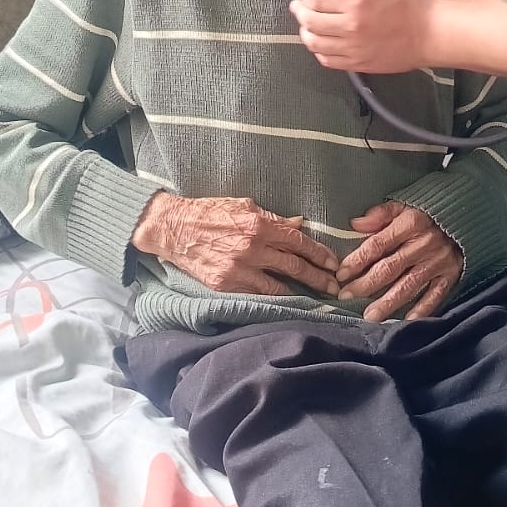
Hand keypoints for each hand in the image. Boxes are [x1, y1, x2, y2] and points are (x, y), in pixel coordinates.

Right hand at [132, 192, 339, 297]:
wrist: (172, 228)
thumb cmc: (208, 212)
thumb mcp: (242, 205)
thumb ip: (272, 217)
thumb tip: (299, 223)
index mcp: (258, 224)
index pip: (297, 241)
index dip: (319, 253)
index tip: (333, 263)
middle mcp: (251, 248)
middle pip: (293, 266)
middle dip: (317, 277)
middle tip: (334, 286)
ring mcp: (238, 269)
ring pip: (278, 285)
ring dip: (299, 292)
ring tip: (316, 297)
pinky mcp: (225, 285)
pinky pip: (256, 294)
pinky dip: (273, 297)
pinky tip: (286, 301)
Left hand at [290, 0, 432, 73]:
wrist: (429, 33)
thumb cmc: (409, 5)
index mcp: (355, 3)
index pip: (315, 0)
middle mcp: (350, 27)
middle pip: (310, 22)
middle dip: (300, 13)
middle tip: (299, 8)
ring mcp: (353, 49)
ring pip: (315, 44)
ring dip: (306, 34)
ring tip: (307, 27)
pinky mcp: (358, 64)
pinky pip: (328, 61)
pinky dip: (319, 52)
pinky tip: (320, 44)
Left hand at [336, 201, 462, 321]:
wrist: (469, 214)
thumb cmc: (430, 211)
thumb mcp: (405, 203)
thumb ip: (381, 214)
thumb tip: (355, 224)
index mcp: (410, 224)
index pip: (377, 245)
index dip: (358, 260)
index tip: (341, 274)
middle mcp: (423, 245)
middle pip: (389, 268)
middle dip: (366, 285)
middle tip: (346, 297)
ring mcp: (438, 262)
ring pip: (409, 285)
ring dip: (388, 302)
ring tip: (370, 316)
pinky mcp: (451, 274)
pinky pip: (436, 294)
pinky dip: (422, 309)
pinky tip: (407, 320)